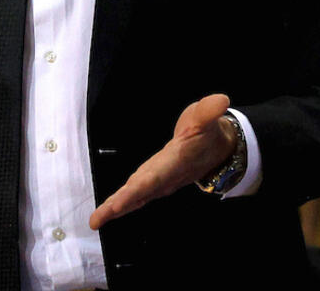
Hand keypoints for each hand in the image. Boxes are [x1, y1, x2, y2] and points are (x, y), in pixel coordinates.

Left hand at [89, 94, 236, 229]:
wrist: (218, 149)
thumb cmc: (207, 132)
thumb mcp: (207, 117)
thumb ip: (209, 110)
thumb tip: (221, 100)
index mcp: (175, 161)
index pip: (153, 178)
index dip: (135, 192)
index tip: (117, 205)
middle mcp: (167, 176)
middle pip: (140, 192)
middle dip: (120, 205)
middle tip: (98, 219)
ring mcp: (161, 181)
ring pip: (137, 196)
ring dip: (117, 207)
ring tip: (98, 219)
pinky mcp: (156, 181)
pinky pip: (138, 194)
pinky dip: (124, 202)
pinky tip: (110, 210)